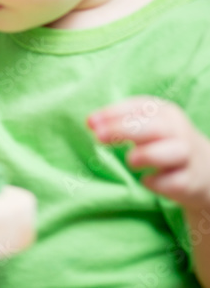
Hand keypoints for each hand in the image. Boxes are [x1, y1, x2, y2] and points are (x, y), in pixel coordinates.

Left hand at [89, 96, 209, 210]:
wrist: (204, 172)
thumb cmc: (163, 143)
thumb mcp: (146, 126)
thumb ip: (119, 122)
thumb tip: (91, 123)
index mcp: (165, 112)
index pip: (140, 106)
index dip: (113, 113)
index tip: (90, 122)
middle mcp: (178, 131)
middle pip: (154, 127)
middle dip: (123, 130)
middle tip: (98, 137)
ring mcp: (187, 156)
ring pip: (173, 151)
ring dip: (148, 155)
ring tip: (131, 160)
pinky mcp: (190, 181)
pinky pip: (172, 181)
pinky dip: (157, 182)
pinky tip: (146, 180)